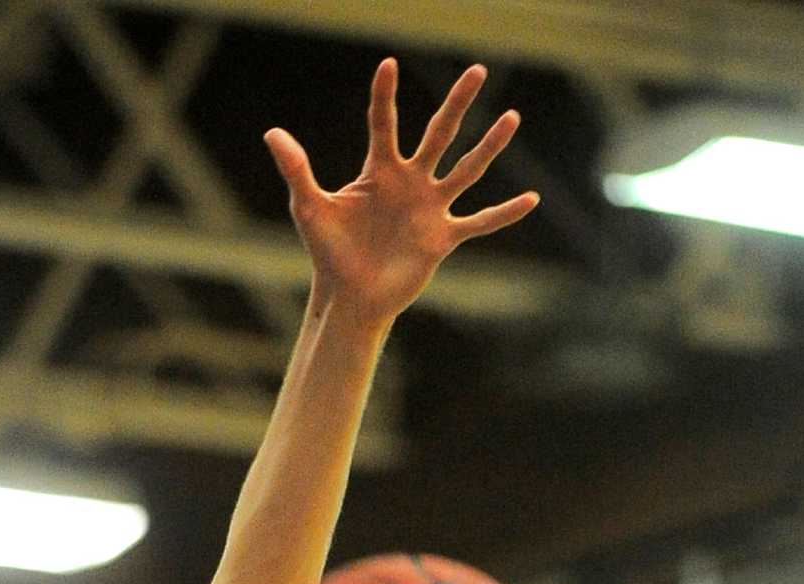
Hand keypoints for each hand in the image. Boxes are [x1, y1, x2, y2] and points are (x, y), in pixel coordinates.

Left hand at [267, 59, 537, 322]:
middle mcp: (410, 182)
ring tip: (512, 117)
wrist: (349, 297)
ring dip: (489, 146)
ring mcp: (430, 208)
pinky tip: (532, 201)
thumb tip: (272, 132)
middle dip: (457, 103)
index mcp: (379, 172)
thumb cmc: (329, 253)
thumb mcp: (310, 208)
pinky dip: (504, 215)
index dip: (384, 96)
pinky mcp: (442, 238)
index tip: (388, 65)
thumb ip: (296, 169)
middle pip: (439, 134)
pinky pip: (479, 223)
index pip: (383, 125)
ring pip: (466, 170)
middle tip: (478, 70)